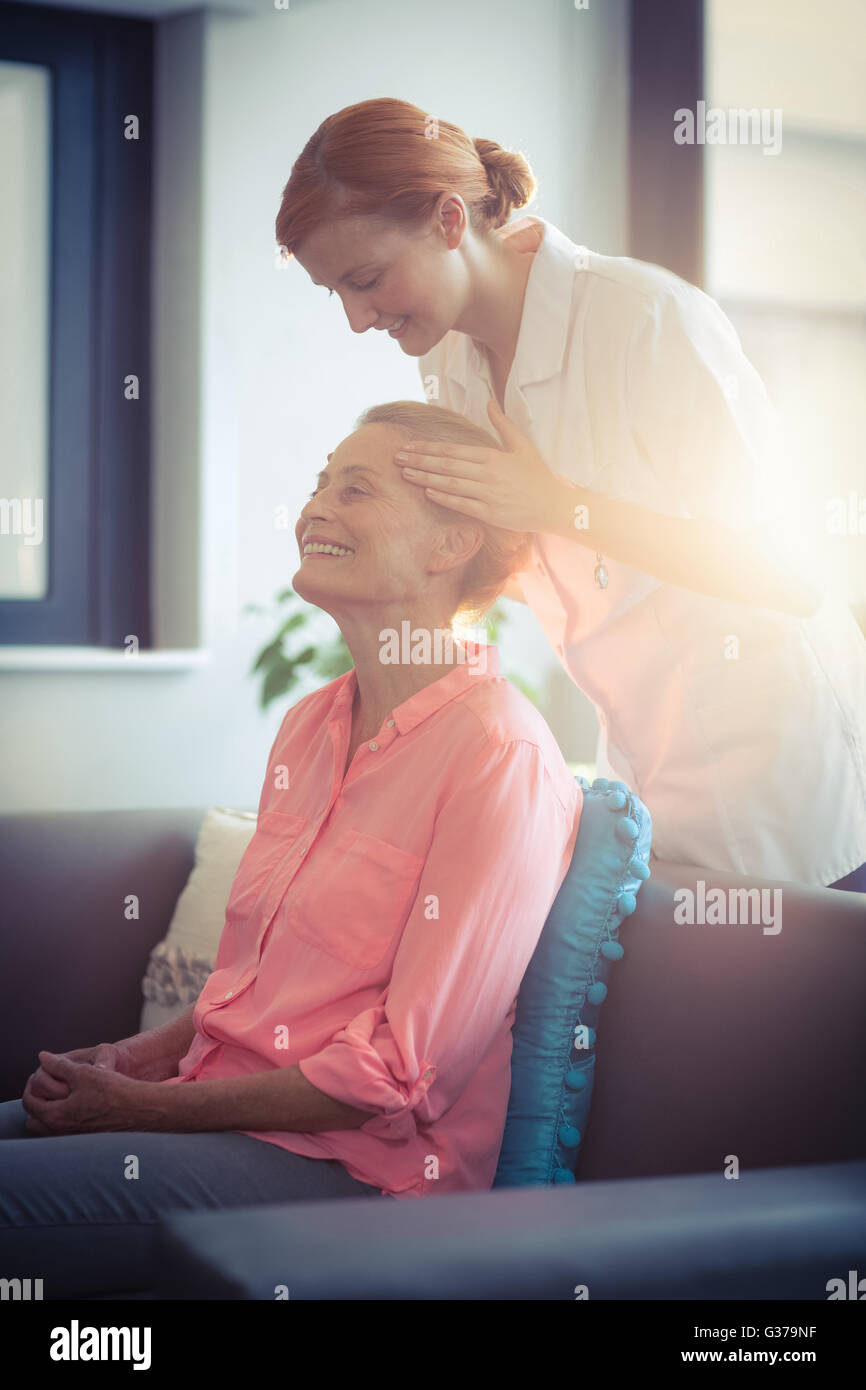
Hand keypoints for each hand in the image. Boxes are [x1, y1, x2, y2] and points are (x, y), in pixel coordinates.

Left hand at [22, 1050, 145, 1135]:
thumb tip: (43, 1057)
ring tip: (55, 1098)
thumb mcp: (84, 1072)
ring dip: (46, 1114)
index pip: (29, 1102)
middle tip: (42, 1088)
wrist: (140, 1110)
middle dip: (35, 1103)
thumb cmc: (113, 1090)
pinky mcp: (84, 1141)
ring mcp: (72, 1139)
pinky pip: (61, 1133)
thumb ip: (59, 1065)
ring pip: (46, 1130)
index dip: (30, 1085)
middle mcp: (60, 1132)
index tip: (37, 1074)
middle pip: (33, 1120)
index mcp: (55, 1116)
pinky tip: (72, 1108)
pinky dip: (59, 1121)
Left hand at [393, 398, 560, 532]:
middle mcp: (487, 474)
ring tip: (405, 474)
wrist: (554, 505)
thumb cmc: (537, 475)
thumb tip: (490, 402)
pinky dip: (444, 498)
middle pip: (446, 466)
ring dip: (425, 479)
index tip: (409, 447)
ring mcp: (488, 495)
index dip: (428, 448)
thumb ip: (503, 424)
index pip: (452, 451)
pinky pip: (462, 504)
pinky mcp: (490, 514)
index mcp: (492, 456)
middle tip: (396, 458)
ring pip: (450, 484)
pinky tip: (428, 492)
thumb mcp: (522, 445)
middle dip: (419, 461)